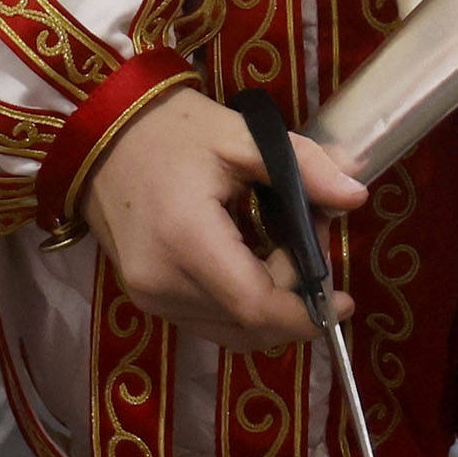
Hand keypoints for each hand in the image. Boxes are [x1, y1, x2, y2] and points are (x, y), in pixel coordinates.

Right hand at [81, 87, 359, 347]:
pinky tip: (251, 257)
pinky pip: (205, 318)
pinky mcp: (143, 297)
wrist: (100, 130)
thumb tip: (358, 196)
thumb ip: (304, 167)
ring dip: (266, 303)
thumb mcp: (243, 136)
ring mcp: (148, 296)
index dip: (305, 314)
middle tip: (311, 241)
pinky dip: (239, 302)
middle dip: (292, 297)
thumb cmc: (172, 128)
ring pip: (228, 328)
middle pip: (247, 322)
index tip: (345, 301)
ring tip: (282, 245)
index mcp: (187, 240)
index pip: (255, 306)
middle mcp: (162, 282)